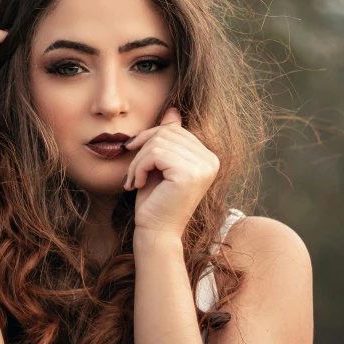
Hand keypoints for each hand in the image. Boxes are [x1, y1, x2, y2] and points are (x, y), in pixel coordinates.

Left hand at [122, 107, 219, 237]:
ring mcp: (203, 166)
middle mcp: (211, 160)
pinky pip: (155, 154)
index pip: (175, 129)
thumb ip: (168, 139)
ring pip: (158, 143)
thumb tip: (173, 111)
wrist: (155, 232)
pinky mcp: (190, 174)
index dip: (149, 138)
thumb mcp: (159, 164)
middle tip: (131, 173)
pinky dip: (139, 167)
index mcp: (208, 157)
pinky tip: (137, 185)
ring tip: (133, 181)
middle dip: (142, 148)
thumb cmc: (155, 201)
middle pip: (167, 132)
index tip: (133, 154)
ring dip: (138, 162)